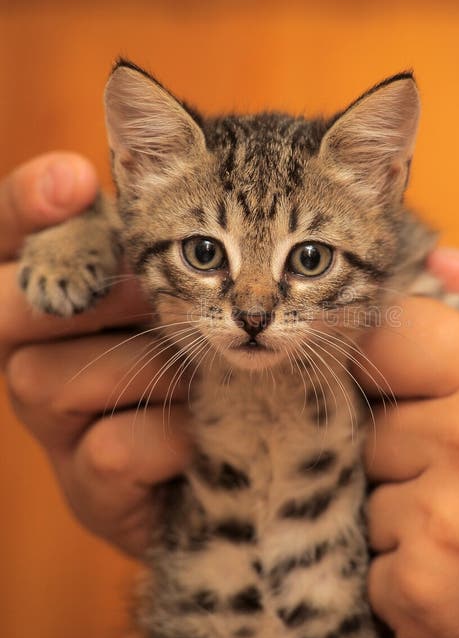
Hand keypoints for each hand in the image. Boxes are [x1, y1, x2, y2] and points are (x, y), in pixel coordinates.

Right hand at [2, 153, 192, 556]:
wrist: (254, 466)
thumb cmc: (229, 348)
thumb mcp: (223, 281)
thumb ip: (184, 231)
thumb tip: (155, 151)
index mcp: (65, 285)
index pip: (11, 232)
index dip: (28, 204)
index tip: (75, 179)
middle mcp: (37, 350)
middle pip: (6, 306)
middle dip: (92, 293)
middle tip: (158, 291)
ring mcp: (55, 422)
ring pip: (48, 379)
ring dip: (143, 369)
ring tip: (204, 373)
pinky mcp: (87, 487)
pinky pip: (110, 449)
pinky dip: (171, 434)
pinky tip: (201, 432)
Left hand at [360, 248, 458, 637]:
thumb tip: (442, 262)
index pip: (387, 337)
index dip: (390, 365)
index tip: (408, 391)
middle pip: (372, 427)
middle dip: (410, 455)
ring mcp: (440, 525)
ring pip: (368, 497)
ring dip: (408, 518)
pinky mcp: (417, 597)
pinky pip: (371, 563)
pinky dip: (407, 577)